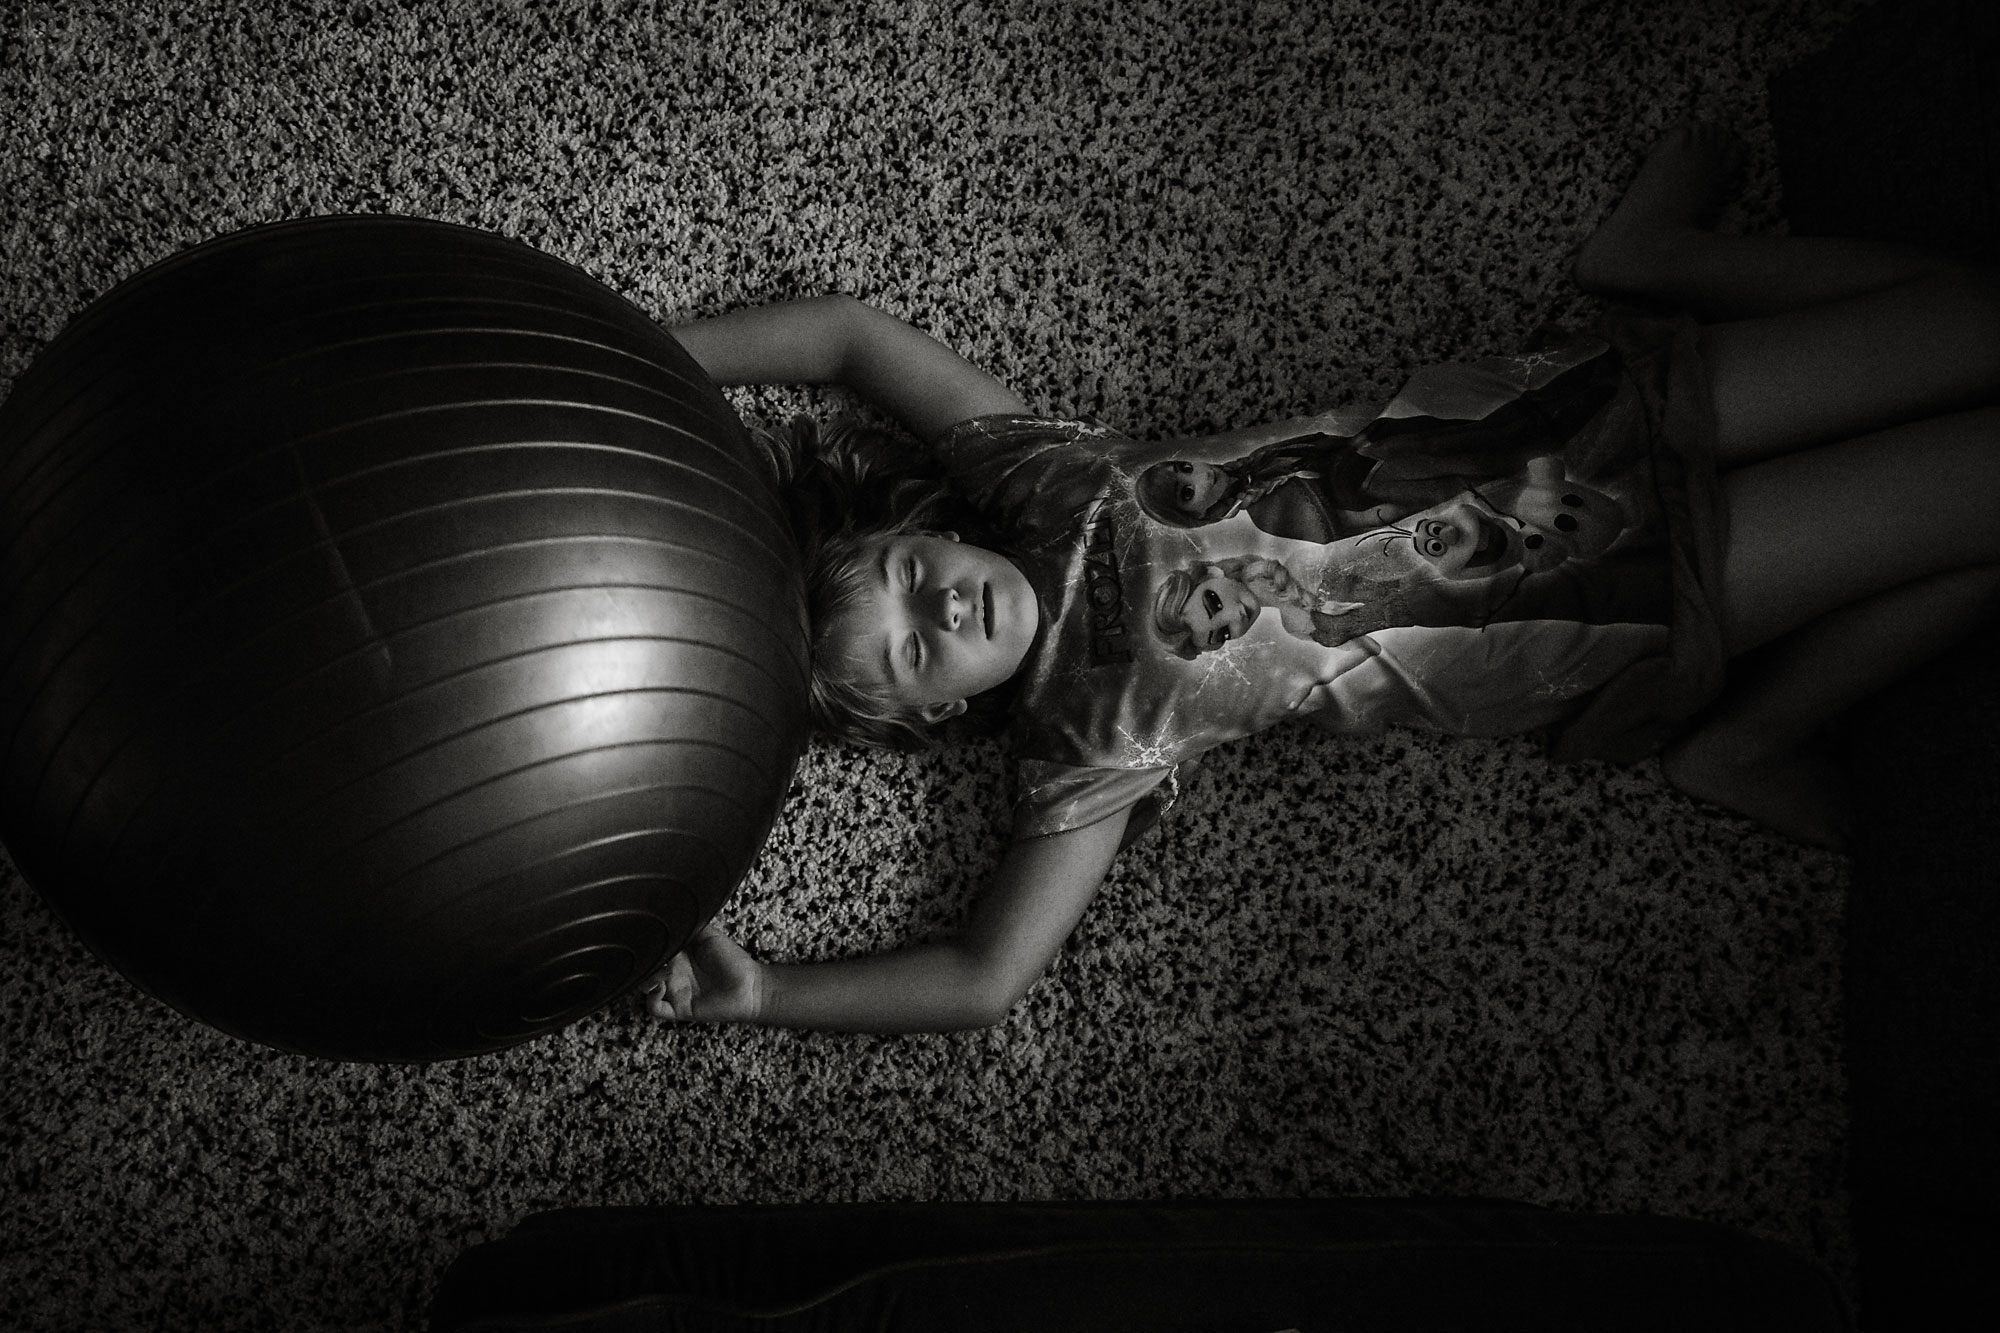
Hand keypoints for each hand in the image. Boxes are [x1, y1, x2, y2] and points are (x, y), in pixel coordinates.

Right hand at [642, 923, 763, 1023]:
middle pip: (645, 969)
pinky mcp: (679, 1008)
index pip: (654, 950)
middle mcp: (673, 973)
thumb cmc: (734, 961)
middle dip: (644, 963)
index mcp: (679, 956)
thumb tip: (675, 911)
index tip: (650, 938)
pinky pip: (655, 1008)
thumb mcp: (710, 936)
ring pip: (645, 988)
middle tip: (653, 956)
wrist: (751, 986)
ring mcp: (675, 991)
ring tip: (661, 971)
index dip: (649, 945)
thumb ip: (691, 926)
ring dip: (646, 979)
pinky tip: (662, 986)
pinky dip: (652, 998)